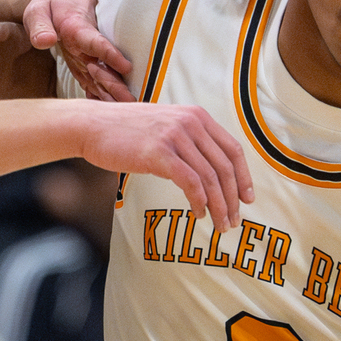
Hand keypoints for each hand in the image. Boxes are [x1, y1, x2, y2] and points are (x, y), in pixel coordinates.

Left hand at [23, 0, 133, 102]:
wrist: (66, 0)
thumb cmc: (50, 4)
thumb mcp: (38, 10)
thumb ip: (39, 25)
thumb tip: (44, 42)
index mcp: (79, 29)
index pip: (96, 42)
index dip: (110, 55)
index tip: (126, 66)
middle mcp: (89, 46)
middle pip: (106, 66)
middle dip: (117, 83)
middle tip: (131, 100)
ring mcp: (91, 57)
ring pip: (105, 77)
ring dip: (114, 94)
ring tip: (126, 111)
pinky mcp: (90, 66)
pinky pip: (98, 83)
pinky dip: (102, 97)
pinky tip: (106, 113)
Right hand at [76, 102, 252, 232]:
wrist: (93, 125)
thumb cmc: (127, 132)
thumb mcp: (167, 127)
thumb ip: (190, 142)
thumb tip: (212, 173)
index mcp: (196, 116)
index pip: (233, 150)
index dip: (244, 178)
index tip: (248, 199)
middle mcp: (190, 123)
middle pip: (225, 167)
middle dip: (233, 199)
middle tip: (234, 221)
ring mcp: (175, 136)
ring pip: (210, 178)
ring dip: (219, 206)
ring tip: (219, 224)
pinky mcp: (159, 153)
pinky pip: (190, 182)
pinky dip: (199, 202)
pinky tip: (198, 213)